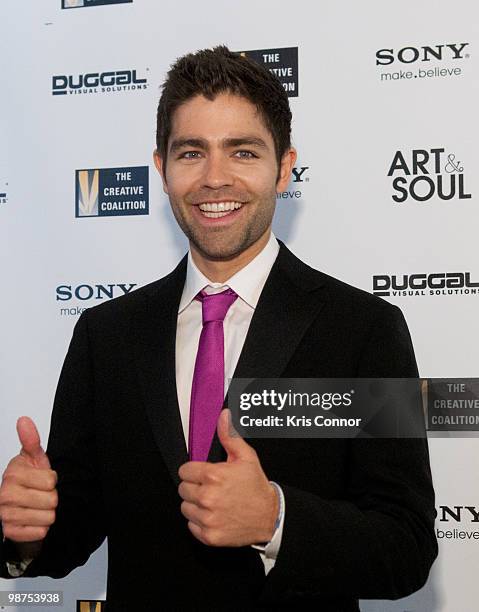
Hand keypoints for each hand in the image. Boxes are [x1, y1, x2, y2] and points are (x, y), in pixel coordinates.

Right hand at [0, 417, 57, 542]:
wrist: (20, 506)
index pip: (51, 480)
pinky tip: (34, 520)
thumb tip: (24, 420)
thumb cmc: (29, 481)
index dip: (52, 480)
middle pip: (51, 500)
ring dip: (47, 513)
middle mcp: (6, 494)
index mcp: (13, 473)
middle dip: (51, 498)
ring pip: (48, 517)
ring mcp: (6, 515)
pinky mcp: (11, 532)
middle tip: (41, 495)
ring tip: (38, 507)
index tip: (42, 480)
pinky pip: (40, 532)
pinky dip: (41, 528)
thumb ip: (31, 440)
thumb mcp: (33, 458)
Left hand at [178, 409, 277, 546]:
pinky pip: (191, 526)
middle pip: (182, 489)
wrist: (270, 516)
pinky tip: (214, 515)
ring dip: (195, 505)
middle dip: (194, 486)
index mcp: (213, 476)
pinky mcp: (209, 536)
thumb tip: (223, 416)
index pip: (184, 471)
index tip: (205, 474)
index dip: (194, 471)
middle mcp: (207, 497)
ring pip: (185, 508)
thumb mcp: (245, 457)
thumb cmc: (256, 486)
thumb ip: (229, 435)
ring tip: (213, 502)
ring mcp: (207, 518)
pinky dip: (200, 522)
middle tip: (211, 488)